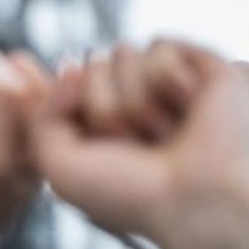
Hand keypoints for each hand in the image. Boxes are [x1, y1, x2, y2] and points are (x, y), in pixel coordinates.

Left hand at [32, 41, 248, 248]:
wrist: (197, 202)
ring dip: (136, 100)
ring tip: (168, 132)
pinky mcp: (205, 67)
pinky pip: (159, 46)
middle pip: (93, 64)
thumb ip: (43, 113)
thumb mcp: (59, 164)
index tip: (104, 154)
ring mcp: (171, 83)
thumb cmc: (130, 194)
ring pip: (123, 52)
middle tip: (140, 146)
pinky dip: (167, 81)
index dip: (76, 114)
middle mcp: (137, 100)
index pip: (69, 82)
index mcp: (104, 123)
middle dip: (106, 108)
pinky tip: (191, 108)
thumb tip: (74, 64)